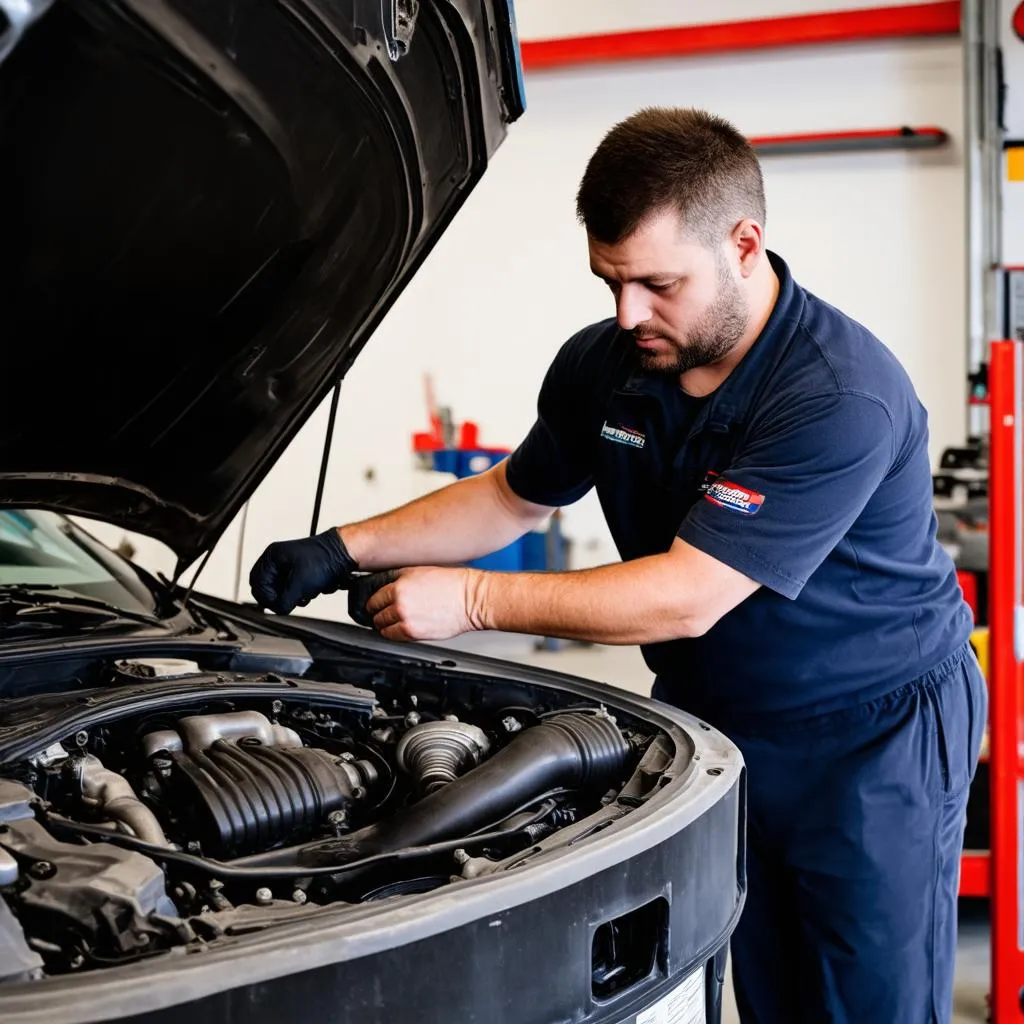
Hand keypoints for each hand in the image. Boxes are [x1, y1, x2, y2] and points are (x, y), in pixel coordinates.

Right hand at [249, 528, 357, 613]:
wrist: (345, 555)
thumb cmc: (325, 560)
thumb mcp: (299, 585)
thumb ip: (283, 602)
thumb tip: (279, 610)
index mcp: (272, 557)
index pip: (257, 584)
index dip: (268, 598)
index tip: (281, 604)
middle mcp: (278, 560)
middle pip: (267, 588)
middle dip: (280, 597)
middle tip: (293, 599)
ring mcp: (289, 566)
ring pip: (281, 591)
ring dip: (294, 596)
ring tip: (307, 591)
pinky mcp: (301, 573)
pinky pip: (294, 590)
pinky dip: (303, 593)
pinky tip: (314, 589)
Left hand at [362, 567, 484, 641]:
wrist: (472, 599)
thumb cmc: (454, 584)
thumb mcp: (421, 571)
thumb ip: (399, 578)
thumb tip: (384, 585)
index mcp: (400, 586)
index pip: (374, 597)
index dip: (374, 601)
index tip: (375, 603)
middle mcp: (400, 603)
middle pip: (375, 612)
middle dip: (377, 613)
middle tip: (381, 612)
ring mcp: (406, 619)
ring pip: (382, 626)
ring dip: (383, 624)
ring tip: (390, 621)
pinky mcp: (414, 633)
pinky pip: (393, 636)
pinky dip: (392, 633)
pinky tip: (398, 628)